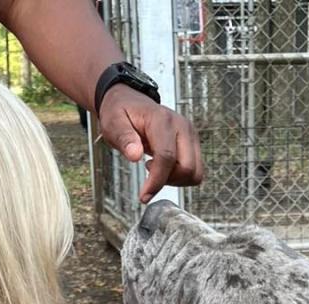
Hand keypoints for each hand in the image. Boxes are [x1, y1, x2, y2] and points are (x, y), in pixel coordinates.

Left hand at [97, 86, 203, 201]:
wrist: (130, 102)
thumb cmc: (121, 113)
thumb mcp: (113, 123)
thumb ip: (123, 138)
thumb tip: (134, 155)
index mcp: (162, 120)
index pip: (167, 157)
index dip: (156, 181)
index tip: (143, 196)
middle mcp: (182, 126)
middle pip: (187, 168)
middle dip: (167, 181)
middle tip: (147, 174)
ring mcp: (191, 134)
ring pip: (195, 172)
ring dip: (175, 180)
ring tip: (155, 169)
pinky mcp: (193, 143)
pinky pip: (195, 171)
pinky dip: (181, 178)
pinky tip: (164, 168)